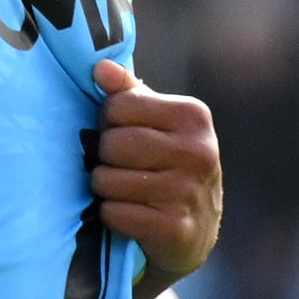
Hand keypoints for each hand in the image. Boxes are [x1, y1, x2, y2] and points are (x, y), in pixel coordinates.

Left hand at [88, 60, 221, 290]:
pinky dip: (112, 215)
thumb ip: (130, 94)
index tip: (121, 135)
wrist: (197, 231)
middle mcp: (197, 151)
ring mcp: (187, 191)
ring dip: (106, 189)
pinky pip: (114, 213)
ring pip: (108, 180)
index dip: (109, 123)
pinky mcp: (174, 228)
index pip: (118, 106)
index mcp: (193, 116)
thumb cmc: (169, 167)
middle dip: (105, 158)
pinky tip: (131, 214)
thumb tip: (100, 67)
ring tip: (125, 191)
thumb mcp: (159, 125)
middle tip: (121, 168)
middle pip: (112, 144)